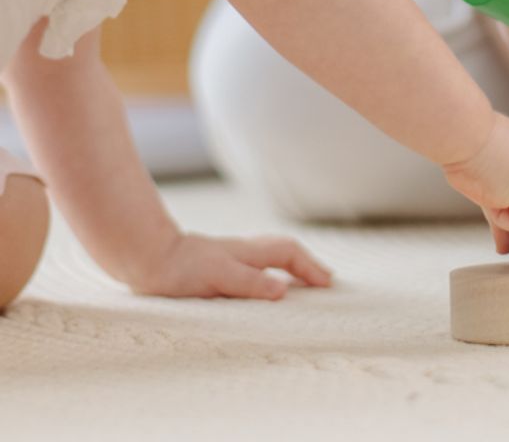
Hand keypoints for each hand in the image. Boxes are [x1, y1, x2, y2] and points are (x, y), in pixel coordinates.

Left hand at [128, 232, 332, 299]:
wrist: (147, 258)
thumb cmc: (181, 269)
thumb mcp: (218, 277)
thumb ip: (250, 283)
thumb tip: (283, 290)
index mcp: (249, 253)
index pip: (290, 254)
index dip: (311, 268)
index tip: (328, 284)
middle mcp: (245, 252)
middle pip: (286, 250)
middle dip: (307, 263)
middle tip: (325, 280)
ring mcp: (232, 257)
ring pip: (272, 255)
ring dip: (292, 265)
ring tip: (304, 281)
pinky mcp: (218, 266)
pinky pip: (257, 265)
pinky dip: (272, 271)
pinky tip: (265, 284)